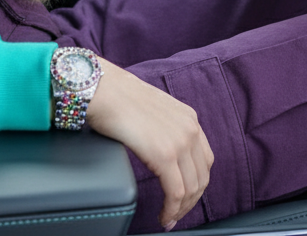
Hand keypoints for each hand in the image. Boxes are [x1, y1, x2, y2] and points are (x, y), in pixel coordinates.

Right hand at [83, 57, 213, 230]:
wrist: (103, 89)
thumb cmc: (117, 98)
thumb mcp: (152, 111)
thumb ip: (162, 128)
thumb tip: (157, 148)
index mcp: (188, 117)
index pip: (204, 159)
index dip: (196, 183)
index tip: (185, 198)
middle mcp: (190, 128)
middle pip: (201, 176)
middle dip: (191, 201)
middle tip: (176, 214)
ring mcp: (180, 141)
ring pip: (191, 188)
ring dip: (180, 209)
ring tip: (168, 218)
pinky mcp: (165, 155)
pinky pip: (176, 192)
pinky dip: (172, 209)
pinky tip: (164, 216)